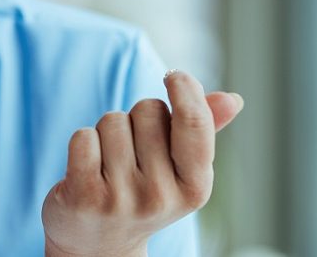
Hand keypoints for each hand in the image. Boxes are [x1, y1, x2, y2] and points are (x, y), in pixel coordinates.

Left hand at [41, 70, 243, 256]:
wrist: (96, 247)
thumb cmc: (141, 194)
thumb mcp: (178, 171)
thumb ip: (202, 132)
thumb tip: (233, 98)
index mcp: (195, 188)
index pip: (194, 125)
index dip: (186, 90)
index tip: (174, 75)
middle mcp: (161, 196)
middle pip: (148, 111)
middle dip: (137, 119)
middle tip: (132, 153)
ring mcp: (121, 199)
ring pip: (113, 121)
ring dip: (107, 133)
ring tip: (109, 165)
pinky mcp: (84, 197)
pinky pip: (83, 136)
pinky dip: (83, 143)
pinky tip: (86, 169)